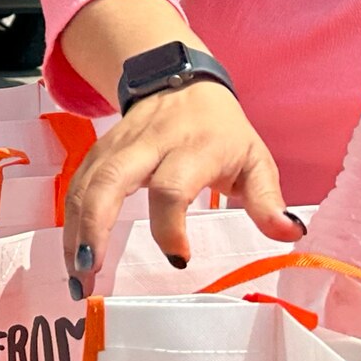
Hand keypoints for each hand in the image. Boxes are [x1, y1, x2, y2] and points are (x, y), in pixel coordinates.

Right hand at [62, 80, 302, 292]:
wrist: (179, 80)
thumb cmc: (221, 130)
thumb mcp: (255, 158)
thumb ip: (268, 199)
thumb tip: (290, 233)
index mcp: (191, 148)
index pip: (171, 187)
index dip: (170, 226)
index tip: (180, 260)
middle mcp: (147, 145)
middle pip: (110, 180)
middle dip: (94, 229)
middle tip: (90, 276)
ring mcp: (117, 147)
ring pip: (85, 185)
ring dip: (75, 233)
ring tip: (76, 280)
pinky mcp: (98, 152)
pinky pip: (77, 185)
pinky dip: (70, 223)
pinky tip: (73, 257)